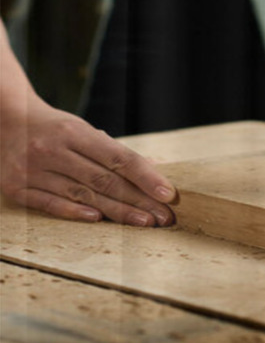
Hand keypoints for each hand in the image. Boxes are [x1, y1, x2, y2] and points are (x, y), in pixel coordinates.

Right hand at [0, 99, 176, 225]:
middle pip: (105, 180)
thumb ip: (116, 152)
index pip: (119, 158)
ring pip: (82, 194)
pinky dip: (74, 212)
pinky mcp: (16, 187)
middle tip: (165, 216)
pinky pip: (49, 203)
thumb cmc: (56, 130)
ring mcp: (32, 169)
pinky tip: (98, 220)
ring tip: (145, 223)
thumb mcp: (85, 131)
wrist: (5, 120)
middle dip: (139, 200)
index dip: (147, 177)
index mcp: (75, 132)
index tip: (169, 194)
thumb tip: (156, 167)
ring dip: (118, 212)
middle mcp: (53, 149)